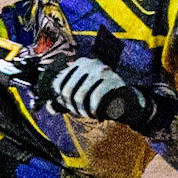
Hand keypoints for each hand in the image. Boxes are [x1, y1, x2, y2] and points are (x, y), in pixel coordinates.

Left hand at [33, 55, 175, 132]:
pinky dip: (94, 111)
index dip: (60, 99)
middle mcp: (89, 63)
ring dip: (82, 111)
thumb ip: (63, 101)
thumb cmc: (100, 98)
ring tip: (90, 113)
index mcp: (79, 63)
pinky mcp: (113, 81)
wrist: (128, 101)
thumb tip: (49, 106)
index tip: (70, 107)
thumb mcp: (79, 97)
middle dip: (72, 107)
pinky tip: (99, 113)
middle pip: (67, 90)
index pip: (58, 83)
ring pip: (79, 96)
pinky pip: (95, 100)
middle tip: (81, 113)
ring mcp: (101, 71)